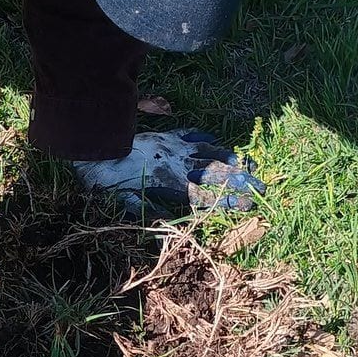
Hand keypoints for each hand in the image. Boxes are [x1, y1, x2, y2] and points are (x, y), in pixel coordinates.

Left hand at [75, 129, 263, 214]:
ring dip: (230, 158)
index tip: (247, 205)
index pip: (205, 195)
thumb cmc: (106, 179)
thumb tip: (169, 223)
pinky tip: (216, 140)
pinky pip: (190, 134)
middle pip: (216, 173)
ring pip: (209, 152)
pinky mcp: (166, 135)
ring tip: (249, 164)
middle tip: (262, 186)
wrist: (95, 144)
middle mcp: (178, 163)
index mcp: (171, 182)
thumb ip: (148, 210)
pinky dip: (205, 137)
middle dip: (241, 181)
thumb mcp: (124, 201)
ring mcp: (174, 147)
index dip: (227, 201)